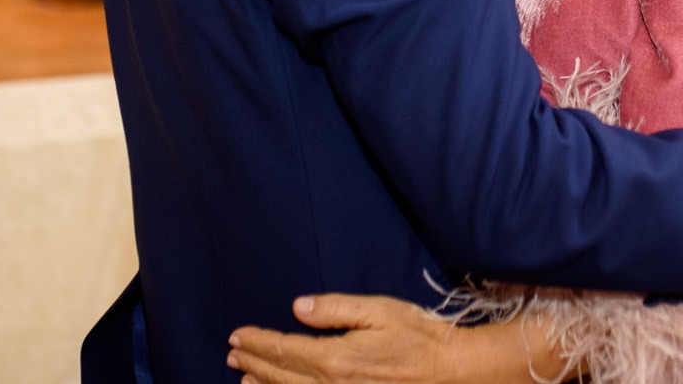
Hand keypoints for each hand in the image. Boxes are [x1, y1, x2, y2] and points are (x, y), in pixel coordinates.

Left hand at [231, 295, 508, 383]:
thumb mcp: (378, 310)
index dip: (258, 342)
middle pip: (281, 376)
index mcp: (335, 358)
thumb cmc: (417, 336)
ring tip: (244, 378)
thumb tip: (299, 307)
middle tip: (233, 353)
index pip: (285, 350)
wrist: (449, 372)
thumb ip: (336, 308)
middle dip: (254, 363)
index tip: (237, 335)